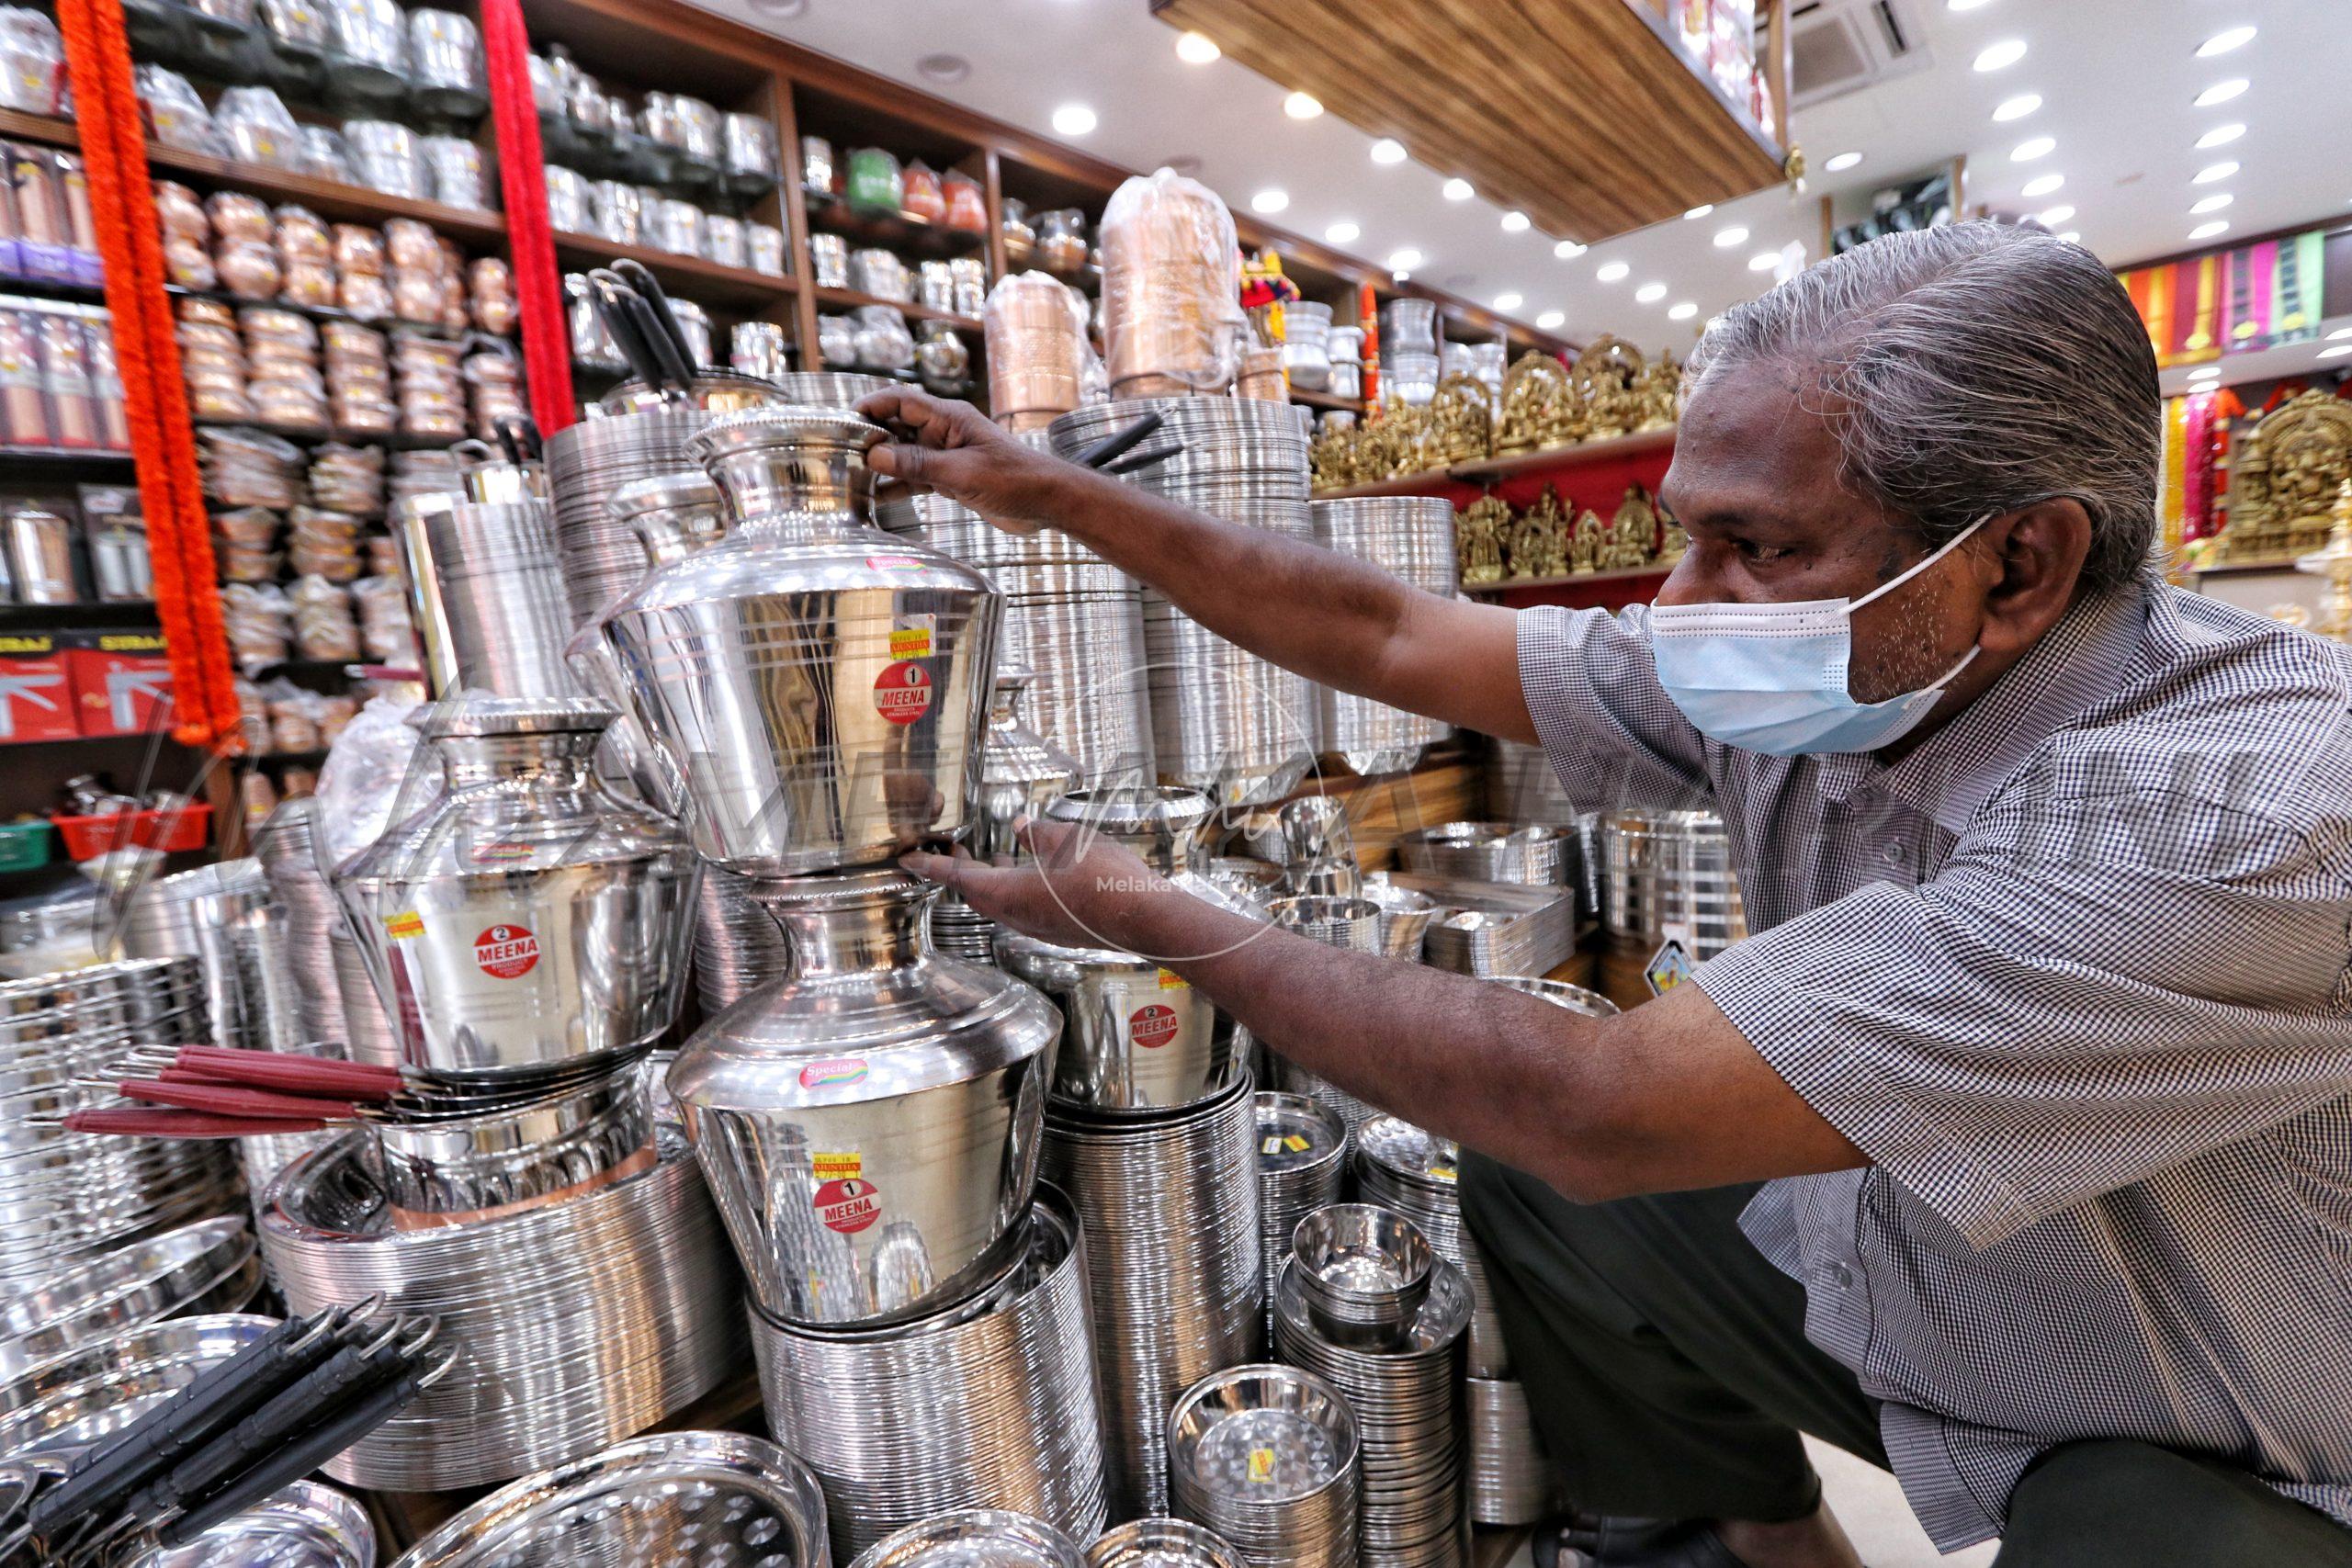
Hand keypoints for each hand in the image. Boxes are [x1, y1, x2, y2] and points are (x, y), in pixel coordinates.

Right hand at [857, 387, 1072, 533]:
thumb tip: (876, 455)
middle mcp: (945, 431)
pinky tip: (877, 497)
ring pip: (904, 454)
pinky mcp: (951, 477)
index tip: (845, 421)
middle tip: (840, 453)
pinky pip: (916, 476)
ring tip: (851, 476)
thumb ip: (919, 464)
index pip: (901, 401)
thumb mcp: (962, 473)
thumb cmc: (1016, 479)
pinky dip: (898, 485)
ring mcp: (947, 454)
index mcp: (950, 418)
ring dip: (881, 464)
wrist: (1048, 502)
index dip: (871, 407)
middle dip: (870, 437)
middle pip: (897, 426)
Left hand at [901, 814, 1167, 952]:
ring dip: (992, 878)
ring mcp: (1039, 926)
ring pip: (1003, 901)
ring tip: (990, 856)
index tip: (907, 859)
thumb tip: (1020, 826)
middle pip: (977, 891)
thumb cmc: (1103, 880)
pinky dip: (1018, 887)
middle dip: (961, 868)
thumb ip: (1036, 832)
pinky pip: (1027, 907)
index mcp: (1007, 893)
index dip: (930, 864)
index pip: (956, 875)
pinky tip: (1033, 871)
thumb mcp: (1066, 840)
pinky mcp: (1060, 929)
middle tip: (952, 848)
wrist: (1144, 919)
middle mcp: (1017, 916)